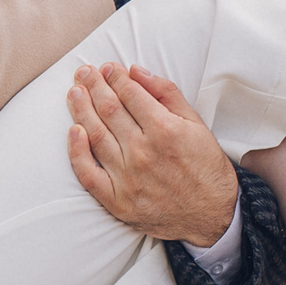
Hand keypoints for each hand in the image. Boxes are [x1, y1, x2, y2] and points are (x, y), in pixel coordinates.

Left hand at [65, 61, 238, 246]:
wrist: (212, 216)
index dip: (115, 77)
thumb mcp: (196, 125)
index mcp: (165, 131)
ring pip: (95, 135)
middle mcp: (143, 152)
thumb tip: (137, 71)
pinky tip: (73, 131)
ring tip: (74, 92)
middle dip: (94, 86)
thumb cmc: (206, 168)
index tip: (107, 68)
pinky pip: (88, 173)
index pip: (129, 94)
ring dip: (81, 109)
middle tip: (84, 72)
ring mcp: (127, 178)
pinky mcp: (117, 200)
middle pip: (109, 110)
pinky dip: (77, 151)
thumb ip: (167, 95)